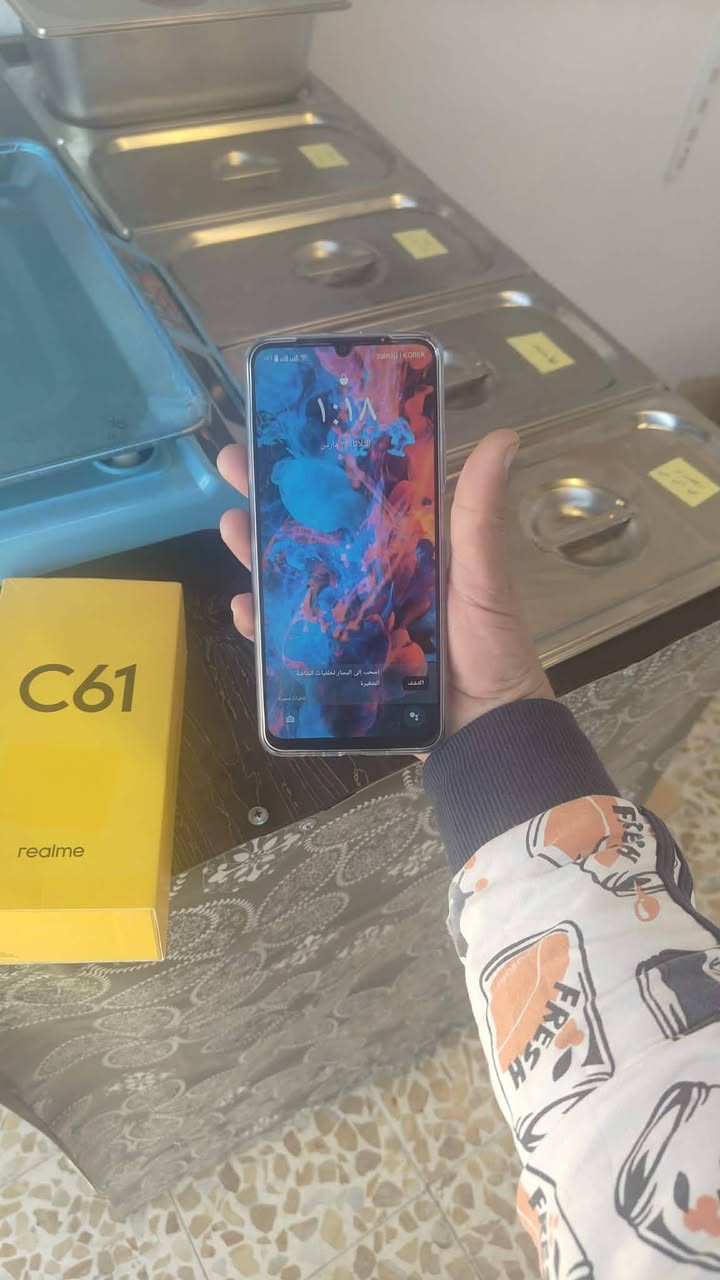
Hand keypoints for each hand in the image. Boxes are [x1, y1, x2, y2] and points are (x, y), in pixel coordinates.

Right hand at [217, 429, 552, 745]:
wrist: (485, 730)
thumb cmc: (488, 646)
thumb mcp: (483, 575)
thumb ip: (480, 513)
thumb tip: (504, 436)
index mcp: (403, 547)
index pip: (353, 494)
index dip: (317, 463)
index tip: (283, 430)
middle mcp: (370, 576)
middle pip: (312, 530)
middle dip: (269, 497)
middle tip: (232, 462)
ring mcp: (348, 619)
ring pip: (292, 577)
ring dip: (256, 551)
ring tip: (231, 525)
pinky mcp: (335, 661)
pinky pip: (289, 639)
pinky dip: (262, 625)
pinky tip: (244, 608)